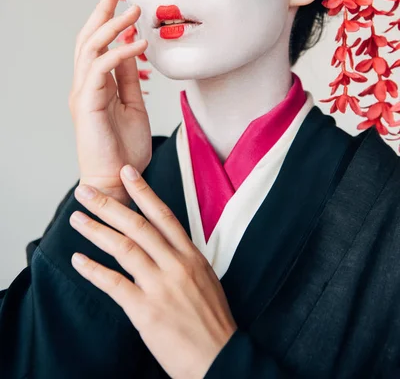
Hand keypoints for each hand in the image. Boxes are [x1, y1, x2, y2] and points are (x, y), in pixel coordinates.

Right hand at [68, 0, 151, 203]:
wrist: (118, 180)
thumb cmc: (124, 148)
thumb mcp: (133, 105)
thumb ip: (128, 78)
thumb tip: (131, 48)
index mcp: (95, 84)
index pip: (97, 42)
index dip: (106, 17)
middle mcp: (84, 85)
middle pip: (88, 37)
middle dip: (102, 9)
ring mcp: (83, 93)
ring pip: (90, 49)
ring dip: (112, 25)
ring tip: (133, 10)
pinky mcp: (86, 104)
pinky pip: (100, 70)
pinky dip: (120, 53)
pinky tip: (138, 43)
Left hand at [69, 165, 237, 378]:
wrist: (220, 357)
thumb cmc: (211, 320)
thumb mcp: (204, 278)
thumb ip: (182, 258)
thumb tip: (161, 243)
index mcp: (191, 255)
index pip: (163, 214)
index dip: (143, 191)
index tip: (126, 171)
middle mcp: (176, 265)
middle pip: (138, 225)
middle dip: (109, 205)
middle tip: (85, 190)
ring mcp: (161, 286)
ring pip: (124, 248)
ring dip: (96, 231)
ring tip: (76, 218)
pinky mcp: (146, 311)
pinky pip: (115, 284)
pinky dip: (93, 270)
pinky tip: (78, 260)